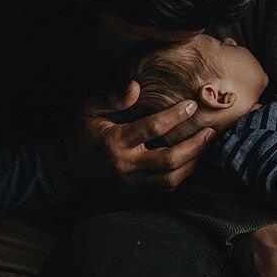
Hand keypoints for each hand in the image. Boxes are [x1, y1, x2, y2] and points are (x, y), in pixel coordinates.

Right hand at [70, 80, 214, 192]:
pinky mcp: (134, 191)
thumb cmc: (82, 130)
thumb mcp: (92, 108)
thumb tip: (135, 85)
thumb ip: (114, 97)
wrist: (66, 164)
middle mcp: (125, 165)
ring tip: (206, 146)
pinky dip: (181, 176)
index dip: (175, 116)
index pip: (152, 129)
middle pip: (168, 161)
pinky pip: (163, 188)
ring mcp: (130, 182)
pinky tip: (192, 161)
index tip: (192, 105)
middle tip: (210, 132)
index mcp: (115, 142)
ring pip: (169, 180)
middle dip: (194, 147)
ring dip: (192, 164)